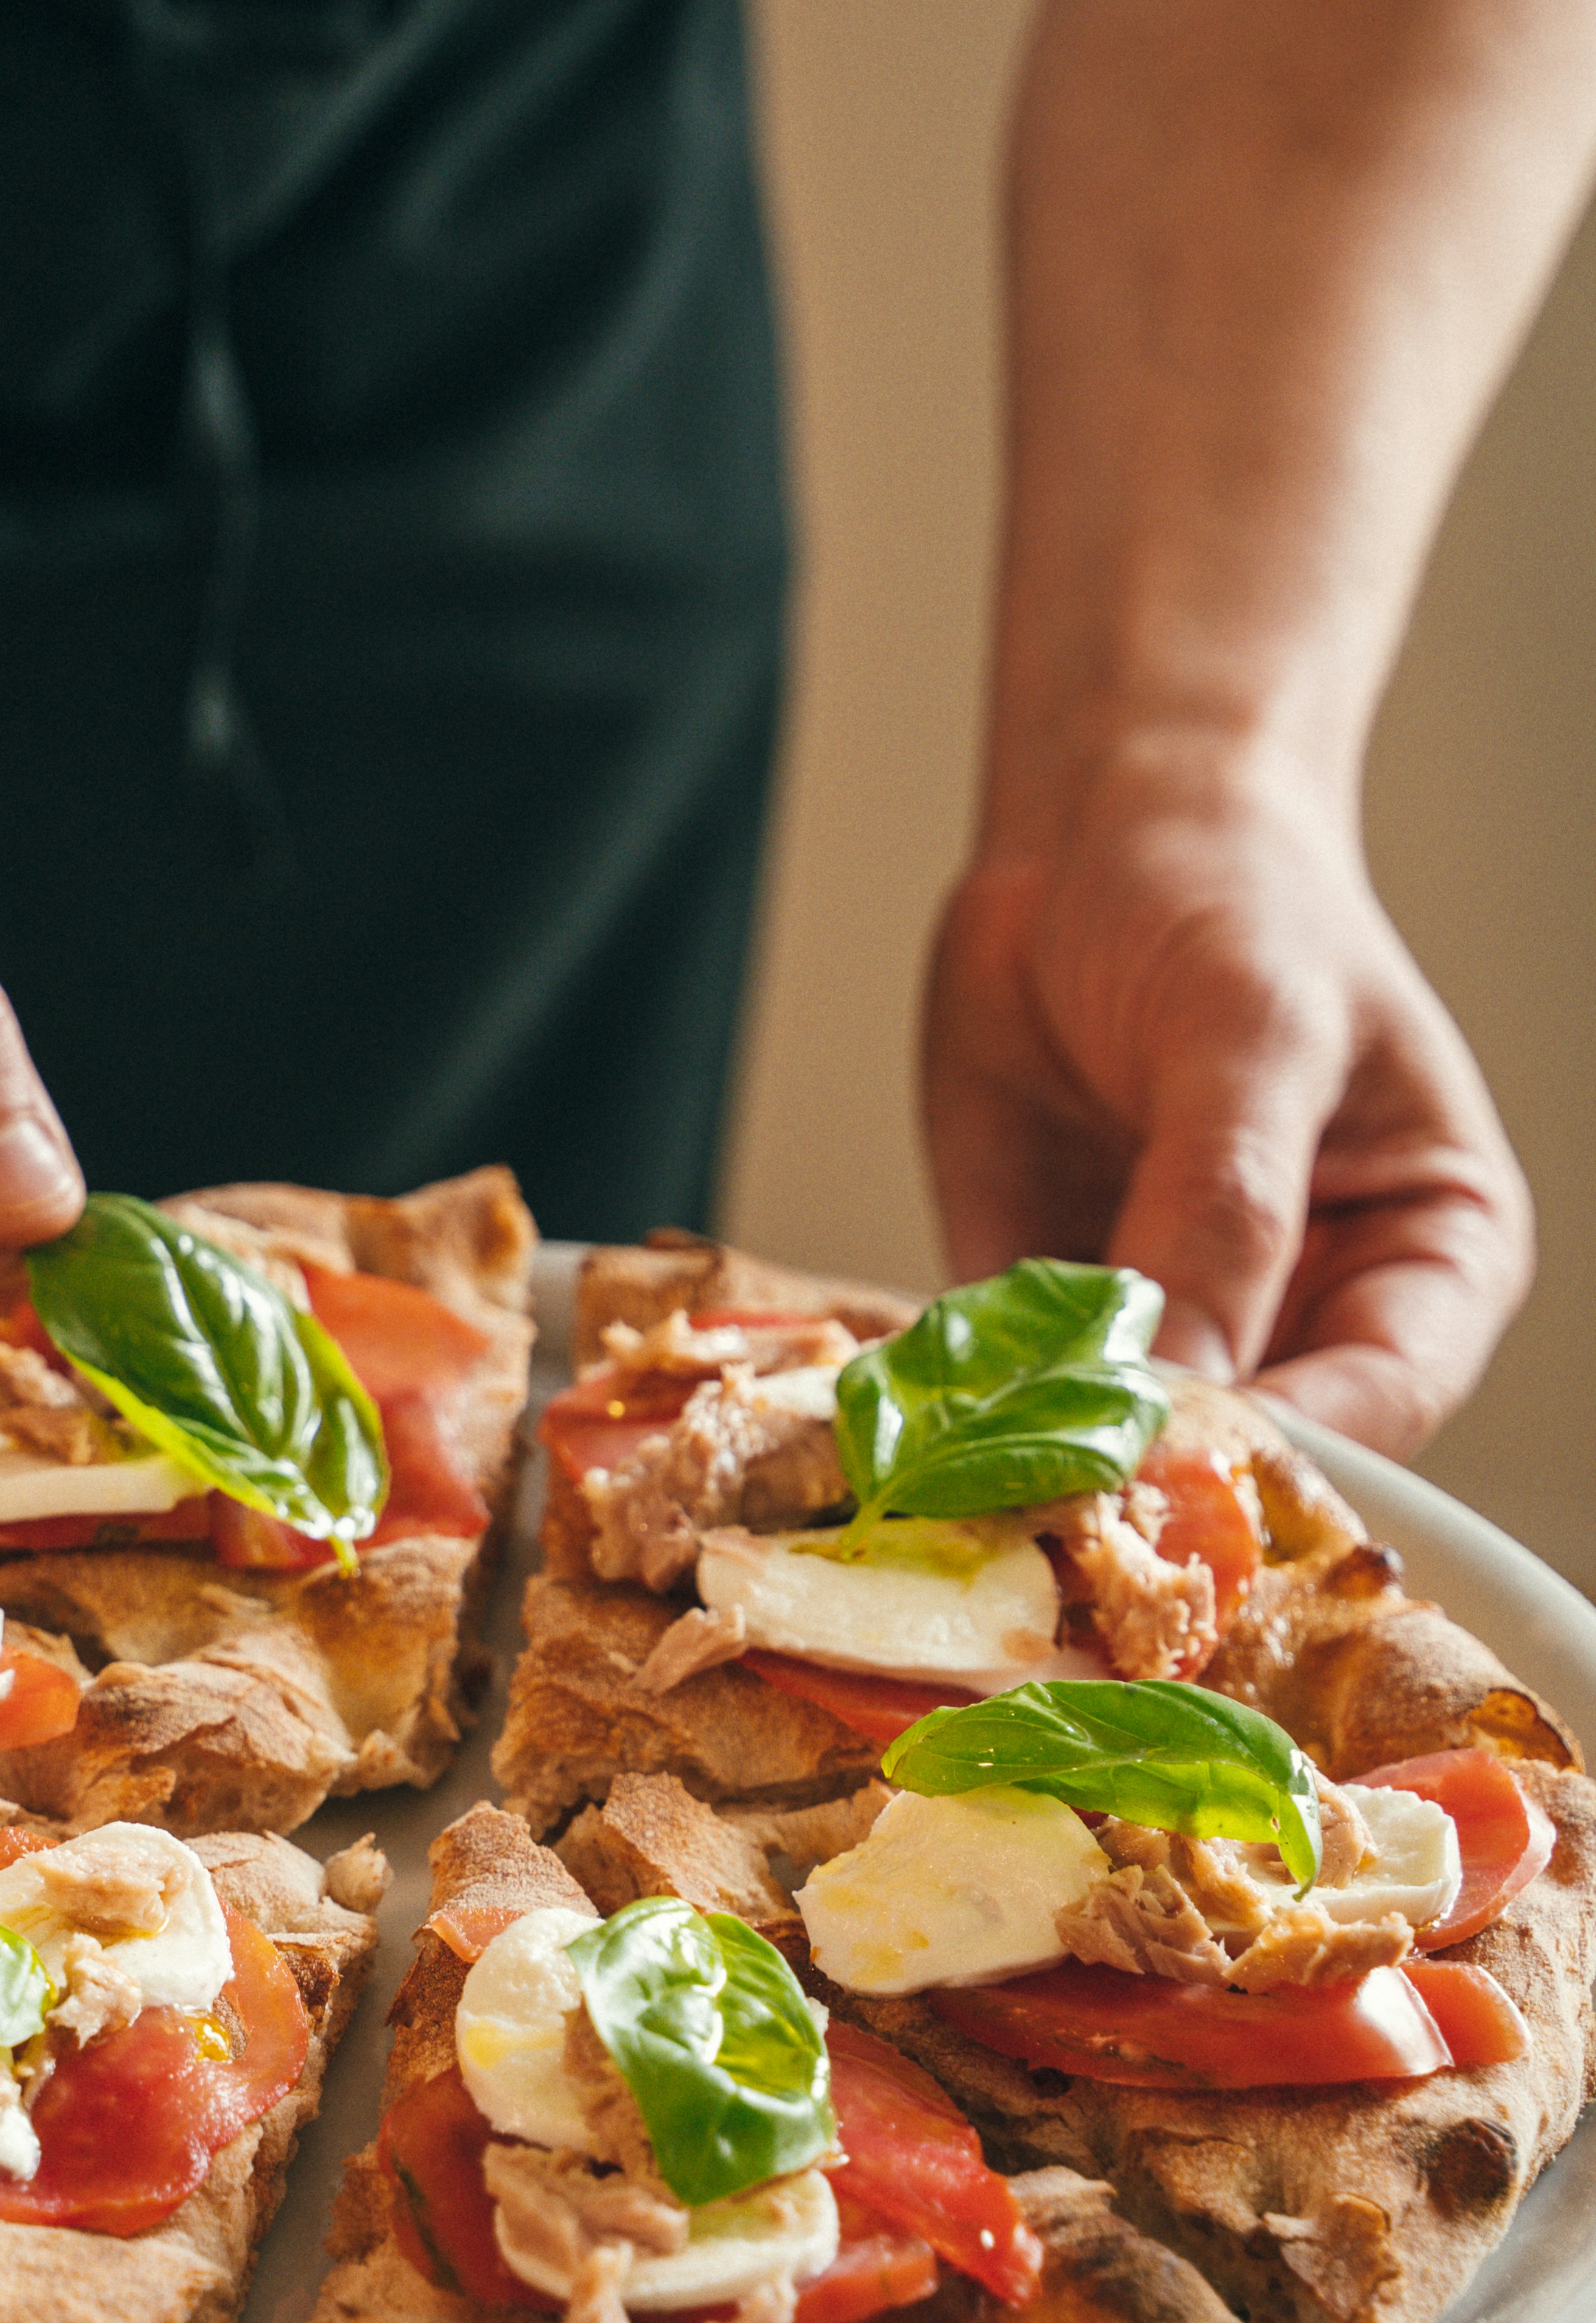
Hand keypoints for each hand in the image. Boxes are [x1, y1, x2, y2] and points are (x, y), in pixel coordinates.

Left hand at [920, 772, 1531, 1455]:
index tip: (1169, 1470)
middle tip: (1039, 1496)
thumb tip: (1185, 1377)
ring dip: (1031, 1462)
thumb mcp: (1250, 1034)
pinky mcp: (1052, 1309)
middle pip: (1244, 1455)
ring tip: (952, 1473)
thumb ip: (1225, 1206)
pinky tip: (895, 1416)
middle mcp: (1308, 1318)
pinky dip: (951, 1408)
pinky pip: (1003, 1392)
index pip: (1380, 1408)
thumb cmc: (1232, 897)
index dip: (1279, 1453)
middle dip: (1146, 1480)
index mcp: (1427, 1261)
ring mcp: (1175, 1323)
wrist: (1101, 826)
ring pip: (1116, 1442)